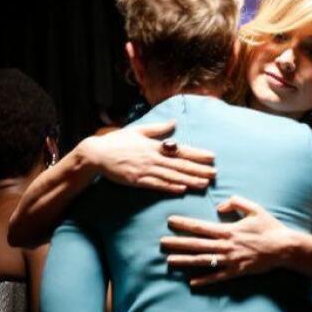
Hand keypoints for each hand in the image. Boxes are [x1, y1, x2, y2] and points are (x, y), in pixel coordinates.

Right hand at [81, 120, 214, 192]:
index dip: (197, 154)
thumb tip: (174, 122)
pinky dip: (170, 187)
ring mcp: (145, 170)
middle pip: (180, 164)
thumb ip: (157, 129)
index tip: (212, 157)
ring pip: (172, 176)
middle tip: (215, 174)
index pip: (180, 150)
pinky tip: (182, 189)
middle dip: (199, 169)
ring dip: (189, 180)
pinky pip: (156, 185)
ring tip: (204, 183)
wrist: (96, 154)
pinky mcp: (137, 181)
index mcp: (154, 145)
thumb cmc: (117, 141)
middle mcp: (152, 157)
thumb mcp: (138, 131)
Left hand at [162, 195, 296, 286]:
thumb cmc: (270, 227)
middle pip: (197, 244)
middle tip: (161, 242)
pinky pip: (217, 277)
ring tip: (169, 261)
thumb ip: (235, 203)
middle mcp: (226, 246)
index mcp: (228, 230)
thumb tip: (219, 205)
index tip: (170, 221)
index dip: (184, 224)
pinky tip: (191, 282)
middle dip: (178, 243)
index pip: (201, 227)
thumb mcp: (254, 209)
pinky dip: (204, 279)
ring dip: (185, 261)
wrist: (284, 248)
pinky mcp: (237, 272)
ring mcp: (230, 260)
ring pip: (203, 261)